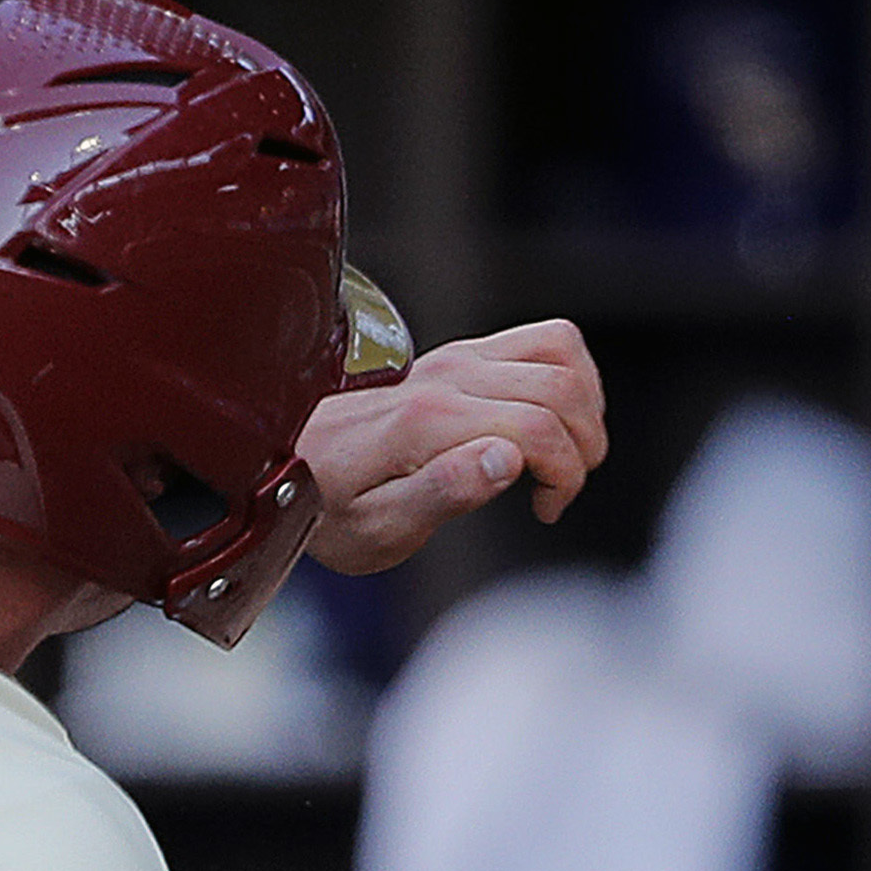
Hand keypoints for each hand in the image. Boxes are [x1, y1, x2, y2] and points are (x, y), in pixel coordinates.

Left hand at [298, 317, 605, 574]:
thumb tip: (507, 458)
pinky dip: (570, 377)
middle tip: (557, 491)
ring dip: (585, 406)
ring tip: (562, 456)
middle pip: (560, 389)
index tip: (545, 508)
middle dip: (583, 447)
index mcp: (424, 421)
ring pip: (561, 354)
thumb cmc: (325, 509)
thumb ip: (441, 494)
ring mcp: (452, 358)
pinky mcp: (459, 355)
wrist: (284, 468)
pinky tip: (550, 421)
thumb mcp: (374, 529)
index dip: (565, 475)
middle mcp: (443, 377)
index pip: (537, 428)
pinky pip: (542, 341)